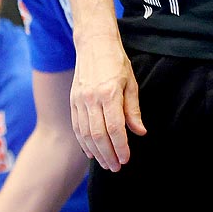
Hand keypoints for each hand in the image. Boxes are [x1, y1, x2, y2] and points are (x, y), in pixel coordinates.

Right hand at [70, 28, 144, 168]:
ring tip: (105, 163)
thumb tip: (139, 132)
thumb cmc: (116, 62)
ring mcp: (79, 100)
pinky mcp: (73, 100)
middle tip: (116, 167)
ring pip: (85, 134)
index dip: (120, 147)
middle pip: (98, 135)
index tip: (126, 159)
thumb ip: (133, 109)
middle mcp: (91, 98)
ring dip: (95, 152)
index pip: (115, 128)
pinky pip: (76, 126)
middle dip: (108, 155)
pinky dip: (83, 142)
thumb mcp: (131, 83)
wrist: (94, 43)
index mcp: (109, 93)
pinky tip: (90, 152)